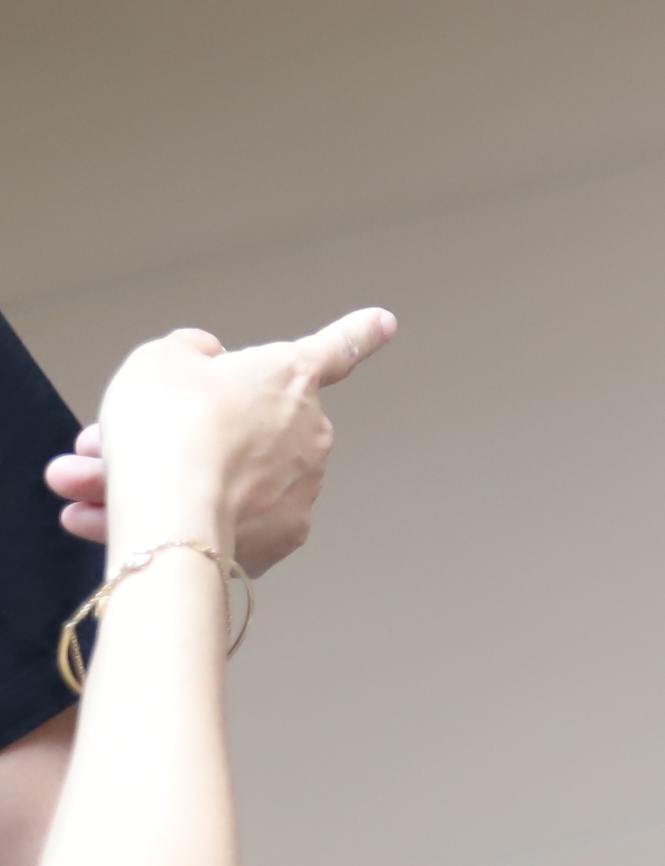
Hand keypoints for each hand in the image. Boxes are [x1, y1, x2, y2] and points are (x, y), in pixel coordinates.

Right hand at [49, 311, 397, 570]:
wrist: (172, 511)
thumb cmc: (167, 427)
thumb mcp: (159, 360)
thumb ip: (188, 354)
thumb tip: (205, 363)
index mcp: (290, 376)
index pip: (335, 347)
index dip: (358, 331)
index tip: (382, 323)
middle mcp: (306, 432)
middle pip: (234, 429)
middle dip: (172, 435)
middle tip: (105, 444)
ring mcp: (297, 490)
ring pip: (214, 477)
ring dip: (150, 480)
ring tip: (80, 486)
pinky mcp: (275, 541)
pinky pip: (213, 522)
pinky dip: (164, 519)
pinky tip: (99, 519)